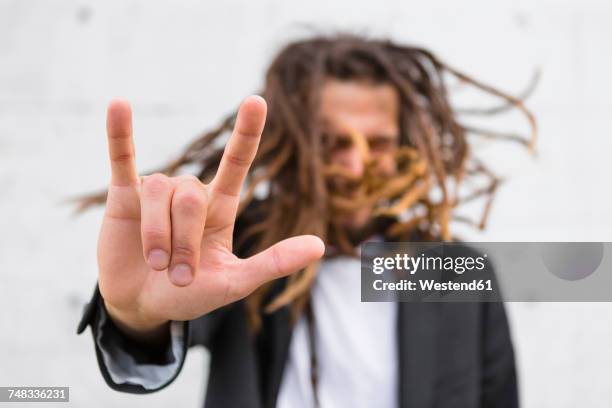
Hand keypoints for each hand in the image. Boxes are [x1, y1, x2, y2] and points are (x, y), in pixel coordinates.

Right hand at [97, 96, 323, 338]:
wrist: (144, 306)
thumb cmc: (191, 294)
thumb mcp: (235, 283)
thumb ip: (273, 262)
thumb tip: (320, 245)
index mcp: (220, 207)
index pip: (237, 162)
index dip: (247, 133)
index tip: (257, 101)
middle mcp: (191, 193)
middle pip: (191, 197)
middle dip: (185, 243)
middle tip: (179, 275)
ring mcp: (157, 191)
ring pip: (160, 192)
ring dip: (158, 236)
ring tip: (157, 264)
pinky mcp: (123, 195)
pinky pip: (122, 158)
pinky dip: (120, 133)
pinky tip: (118, 105)